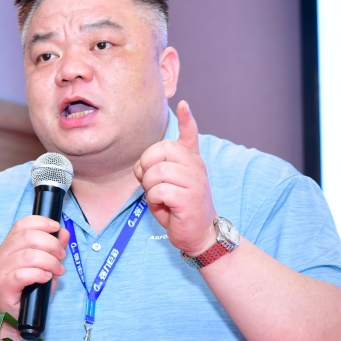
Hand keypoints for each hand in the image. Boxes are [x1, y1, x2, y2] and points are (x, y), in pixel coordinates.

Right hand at [0, 215, 69, 316]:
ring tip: (58, 270)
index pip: (23, 224)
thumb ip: (54, 248)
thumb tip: (64, 233)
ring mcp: (2, 269)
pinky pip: (23, 274)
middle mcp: (4, 253)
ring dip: (49, 261)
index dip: (41, 222)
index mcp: (11, 244)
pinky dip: (39, 274)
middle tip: (62, 255)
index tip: (57, 228)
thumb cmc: (28, 288)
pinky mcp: (4, 285)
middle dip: (51, 244)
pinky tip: (46, 277)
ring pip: (28, 255)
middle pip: (28, 237)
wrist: (12, 313)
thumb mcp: (45, 265)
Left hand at [134, 101, 216, 255]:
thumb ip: (158, 170)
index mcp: (191, 161)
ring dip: (150, 188)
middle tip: (151, 183)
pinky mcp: (189, 198)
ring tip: (159, 198)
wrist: (199, 234)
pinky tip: (164, 207)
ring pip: (157, 172)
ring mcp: (194, 181)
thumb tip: (141, 165)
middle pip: (161, 149)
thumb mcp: (169, 185)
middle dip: (147, 165)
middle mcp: (196, 167)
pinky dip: (154, 201)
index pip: (190, 135)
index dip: (186, 120)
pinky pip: (159, 191)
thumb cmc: (179, 209)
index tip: (183, 105)